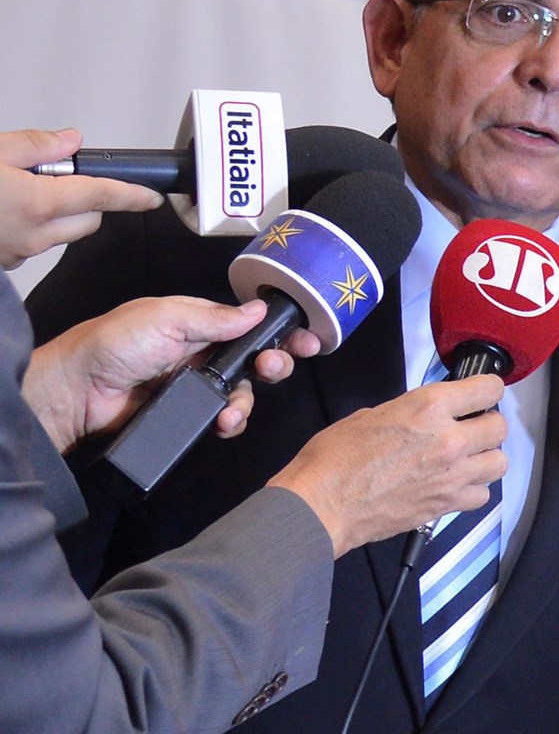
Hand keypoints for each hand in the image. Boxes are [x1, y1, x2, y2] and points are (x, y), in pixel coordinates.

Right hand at [0, 128, 163, 268]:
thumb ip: (37, 145)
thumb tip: (69, 142)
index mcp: (36, 203)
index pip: (100, 196)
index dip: (132, 194)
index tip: (152, 197)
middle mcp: (33, 235)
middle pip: (89, 220)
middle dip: (88, 199)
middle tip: (59, 175)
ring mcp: (19, 252)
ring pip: (63, 234)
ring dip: (61, 213)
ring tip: (23, 188)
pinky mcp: (6, 261)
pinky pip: (36, 243)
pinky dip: (36, 226)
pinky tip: (11, 208)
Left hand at [22, 295, 321, 451]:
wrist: (79, 391)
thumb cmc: (114, 344)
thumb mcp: (167, 317)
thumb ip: (215, 317)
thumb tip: (257, 310)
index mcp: (198, 322)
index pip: (248, 324)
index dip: (278, 330)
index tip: (304, 338)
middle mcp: (201, 352)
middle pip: (254, 359)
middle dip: (273, 363)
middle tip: (273, 367)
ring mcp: (196, 385)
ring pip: (243, 393)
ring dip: (247, 400)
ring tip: (233, 409)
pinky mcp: (188, 414)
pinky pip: (223, 419)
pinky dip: (230, 421)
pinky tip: (223, 423)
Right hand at [267, 375, 508, 556]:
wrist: (323, 504)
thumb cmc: (334, 460)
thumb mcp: (370, 414)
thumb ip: (408, 413)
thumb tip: (423, 418)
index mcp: (428, 408)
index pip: (488, 389)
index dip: (487, 389)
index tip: (482, 394)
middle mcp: (447, 440)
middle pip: (499, 427)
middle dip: (487, 424)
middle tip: (472, 426)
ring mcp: (450, 476)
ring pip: (498, 463)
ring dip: (486, 457)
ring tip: (468, 457)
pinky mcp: (445, 506)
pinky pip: (482, 495)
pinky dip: (473, 489)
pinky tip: (455, 484)